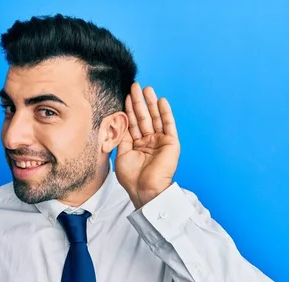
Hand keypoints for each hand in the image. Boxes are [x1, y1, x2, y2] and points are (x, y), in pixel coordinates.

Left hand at [116, 83, 180, 208]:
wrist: (145, 189)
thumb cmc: (132, 177)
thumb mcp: (121, 154)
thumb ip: (121, 137)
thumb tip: (117, 121)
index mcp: (137, 146)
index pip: (132, 124)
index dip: (129, 110)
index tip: (125, 96)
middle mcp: (149, 142)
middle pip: (144, 118)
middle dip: (139, 102)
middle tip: (135, 86)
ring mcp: (160, 142)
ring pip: (155, 118)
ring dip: (151, 103)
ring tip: (147, 89)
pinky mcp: (171, 143)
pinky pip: (168, 124)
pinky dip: (165, 113)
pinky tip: (162, 101)